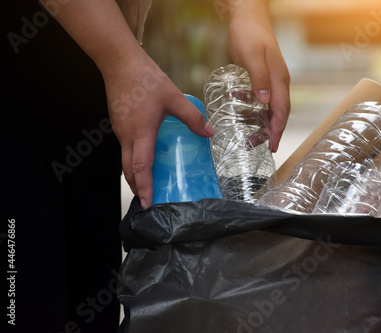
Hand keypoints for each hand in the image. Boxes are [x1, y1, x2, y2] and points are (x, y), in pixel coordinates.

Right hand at [102, 51, 213, 208]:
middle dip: (138, 188)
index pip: (141, 167)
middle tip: (149, 201)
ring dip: (135, 175)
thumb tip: (209, 132)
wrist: (120, 62)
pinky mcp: (119, 124)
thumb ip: (192, 117)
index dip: (145, 187)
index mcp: (140, 132)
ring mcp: (120, 130)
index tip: (148, 203)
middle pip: (129, 170)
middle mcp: (127, 135)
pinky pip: (125, 148)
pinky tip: (146, 157)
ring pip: (125, 160)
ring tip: (148, 184)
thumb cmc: (145, 79)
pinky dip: (133, 160)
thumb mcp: (174, 97)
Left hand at [227, 16, 290, 151]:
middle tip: (262, 147)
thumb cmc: (249, 35)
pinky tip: (247, 118)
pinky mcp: (263, 78)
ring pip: (271, 108)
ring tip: (252, 137)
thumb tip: (265, 102)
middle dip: (273, 132)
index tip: (274, 146)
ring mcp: (272, 80)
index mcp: (279, 79)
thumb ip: (259, 79)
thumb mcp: (251, 57)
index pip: (282, 110)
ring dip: (264, 123)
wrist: (248, 19)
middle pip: (279, 113)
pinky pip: (264, 100)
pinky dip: (258, 112)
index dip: (278, 130)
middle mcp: (279, 82)